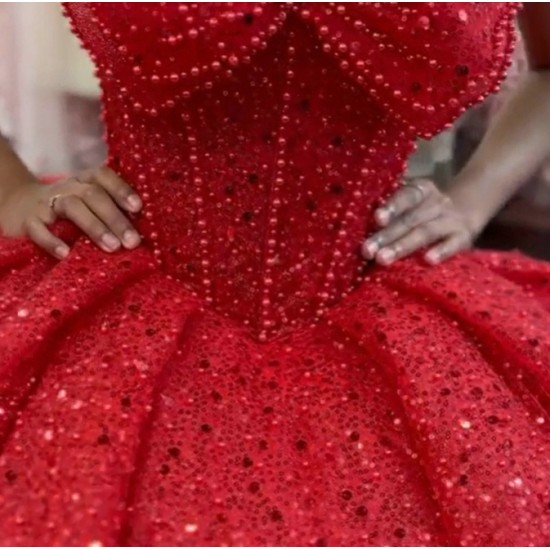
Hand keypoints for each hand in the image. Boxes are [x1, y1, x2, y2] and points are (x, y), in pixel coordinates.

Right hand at [0, 166, 141, 259]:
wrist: (19, 207)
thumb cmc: (69, 211)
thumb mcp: (89, 204)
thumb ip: (112, 211)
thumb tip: (143, 232)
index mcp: (86, 181)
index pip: (104, 177)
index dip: (121, 190)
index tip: (138, 208)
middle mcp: (68, 187)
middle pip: (94, 195)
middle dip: (115, 218)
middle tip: (132, 241)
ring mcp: (47, 203)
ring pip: (72, 207)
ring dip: (94, 227)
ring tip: (113, 247)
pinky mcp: (28, 220)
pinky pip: (39, 229)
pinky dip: (52, 240)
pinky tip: (66, 253)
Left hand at [362, 179, 478, 265]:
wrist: (468, 208)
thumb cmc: (424, 209)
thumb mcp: (412, 201)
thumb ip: (391, 207)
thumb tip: (356, 219)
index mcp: (421, 191)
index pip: (405, 196)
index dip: (392, 206)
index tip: (377, 218)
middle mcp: (436, 203)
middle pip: (409, 219)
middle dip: (386, 236)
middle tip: (367, 250)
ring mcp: (451, 220)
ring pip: (425, 233)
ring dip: (403, 246)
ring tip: (382, 259)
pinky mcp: (464, 238)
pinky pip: (454, 244)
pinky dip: (442, 251)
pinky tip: (428, 260)